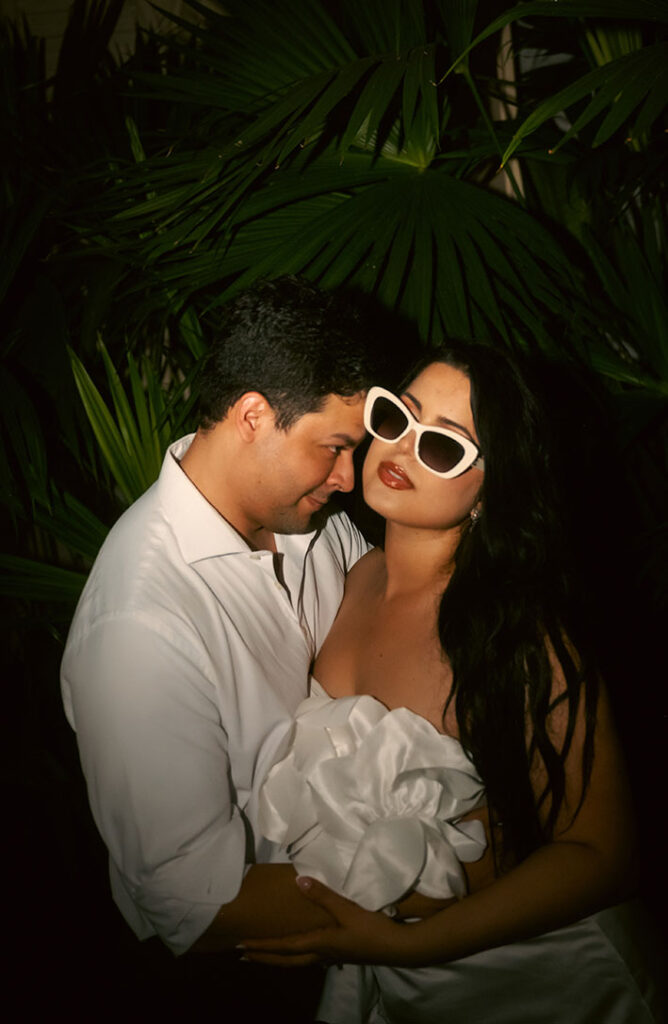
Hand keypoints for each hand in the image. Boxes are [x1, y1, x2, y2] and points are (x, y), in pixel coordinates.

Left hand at [239, 877, 421, 967]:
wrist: (400, 947)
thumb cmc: (372, 928)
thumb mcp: (347, 908)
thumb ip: (323, 895)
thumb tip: (298, 880)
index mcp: (320, 943)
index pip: (284, 947)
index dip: (263, 946)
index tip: (242, 945)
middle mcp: (322, 954)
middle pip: (288, 959)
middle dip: (266, 957)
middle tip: (246, 954)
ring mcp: (334, 956)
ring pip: (300, 960)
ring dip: (281, 957)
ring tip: (269, 954)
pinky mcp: (344, 954)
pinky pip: (313, 957)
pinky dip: (299, 955)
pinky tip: (304, 950)